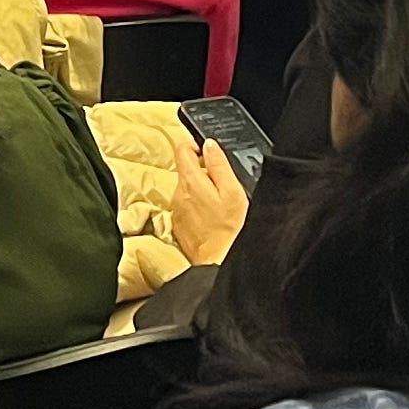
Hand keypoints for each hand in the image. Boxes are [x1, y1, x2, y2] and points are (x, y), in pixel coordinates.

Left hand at [165, 136, 247, 268]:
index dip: (196, 146)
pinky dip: (197, 209)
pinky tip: (212, 220)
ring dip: (200, 192)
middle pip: (186, 170)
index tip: (209, 155)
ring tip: (219, 207)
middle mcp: (177, 193)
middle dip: (203, 173)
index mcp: (190, 180)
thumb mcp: (232, 191)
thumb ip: (219, 164)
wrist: (218, 263)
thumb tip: (209, 144)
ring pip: (186, 190)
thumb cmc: (229, 230)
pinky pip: (186, 208)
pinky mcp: (178, 225)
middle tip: (223, 187)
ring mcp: (176, 210)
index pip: (182, 148)